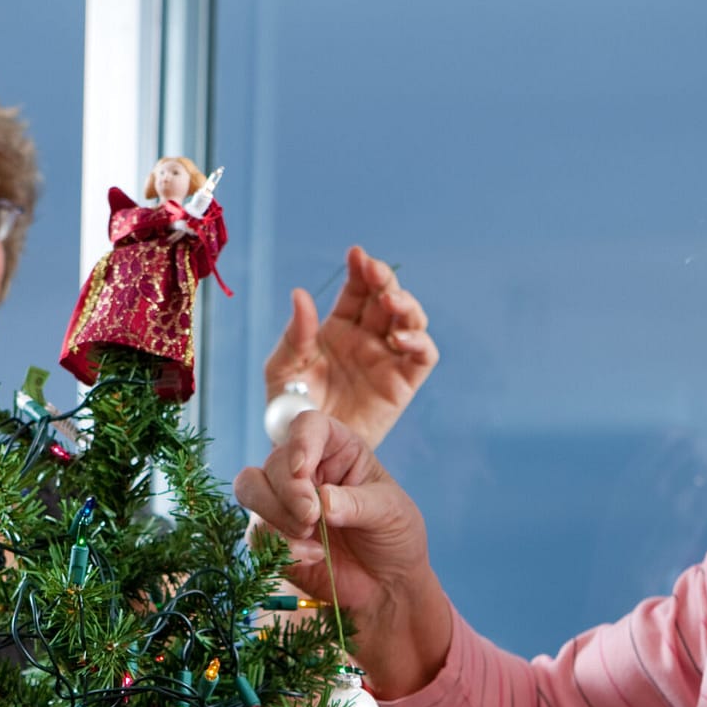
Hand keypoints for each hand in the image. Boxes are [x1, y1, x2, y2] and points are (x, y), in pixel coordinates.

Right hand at [235, 410, 428, 615]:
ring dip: (274, 512)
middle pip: (274, 461)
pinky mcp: (274, 536)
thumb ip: (357, 503)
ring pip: (251, 488)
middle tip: (311, 517)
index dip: (300, 441)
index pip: (308, 425)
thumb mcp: (390, 512)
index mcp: (337, 449)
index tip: (303, 470)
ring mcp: (285, 502)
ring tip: (309, 534)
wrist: (388, 584)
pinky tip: (313, 557)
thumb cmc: (394, 536)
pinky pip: (256, 532)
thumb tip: (322, 500)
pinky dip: (281, 546)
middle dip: (288, 490)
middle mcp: (306, 470)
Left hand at [263, 245, 436, 448]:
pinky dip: (419, 343)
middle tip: (374, 272)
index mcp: (340, 328)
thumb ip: (295, 335)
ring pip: (411, 322)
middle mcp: (368, 339)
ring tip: (390, 302)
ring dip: (406, 305)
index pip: (357, 290)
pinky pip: (423, 358)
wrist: (305, 452)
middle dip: (385, 279)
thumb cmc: (290, 409)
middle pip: (387, 298)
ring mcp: (388, 360)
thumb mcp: (283, 368)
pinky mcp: (403, 385)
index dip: (361, 269)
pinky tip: (400, 339)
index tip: (356, 254)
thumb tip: (301, 295)